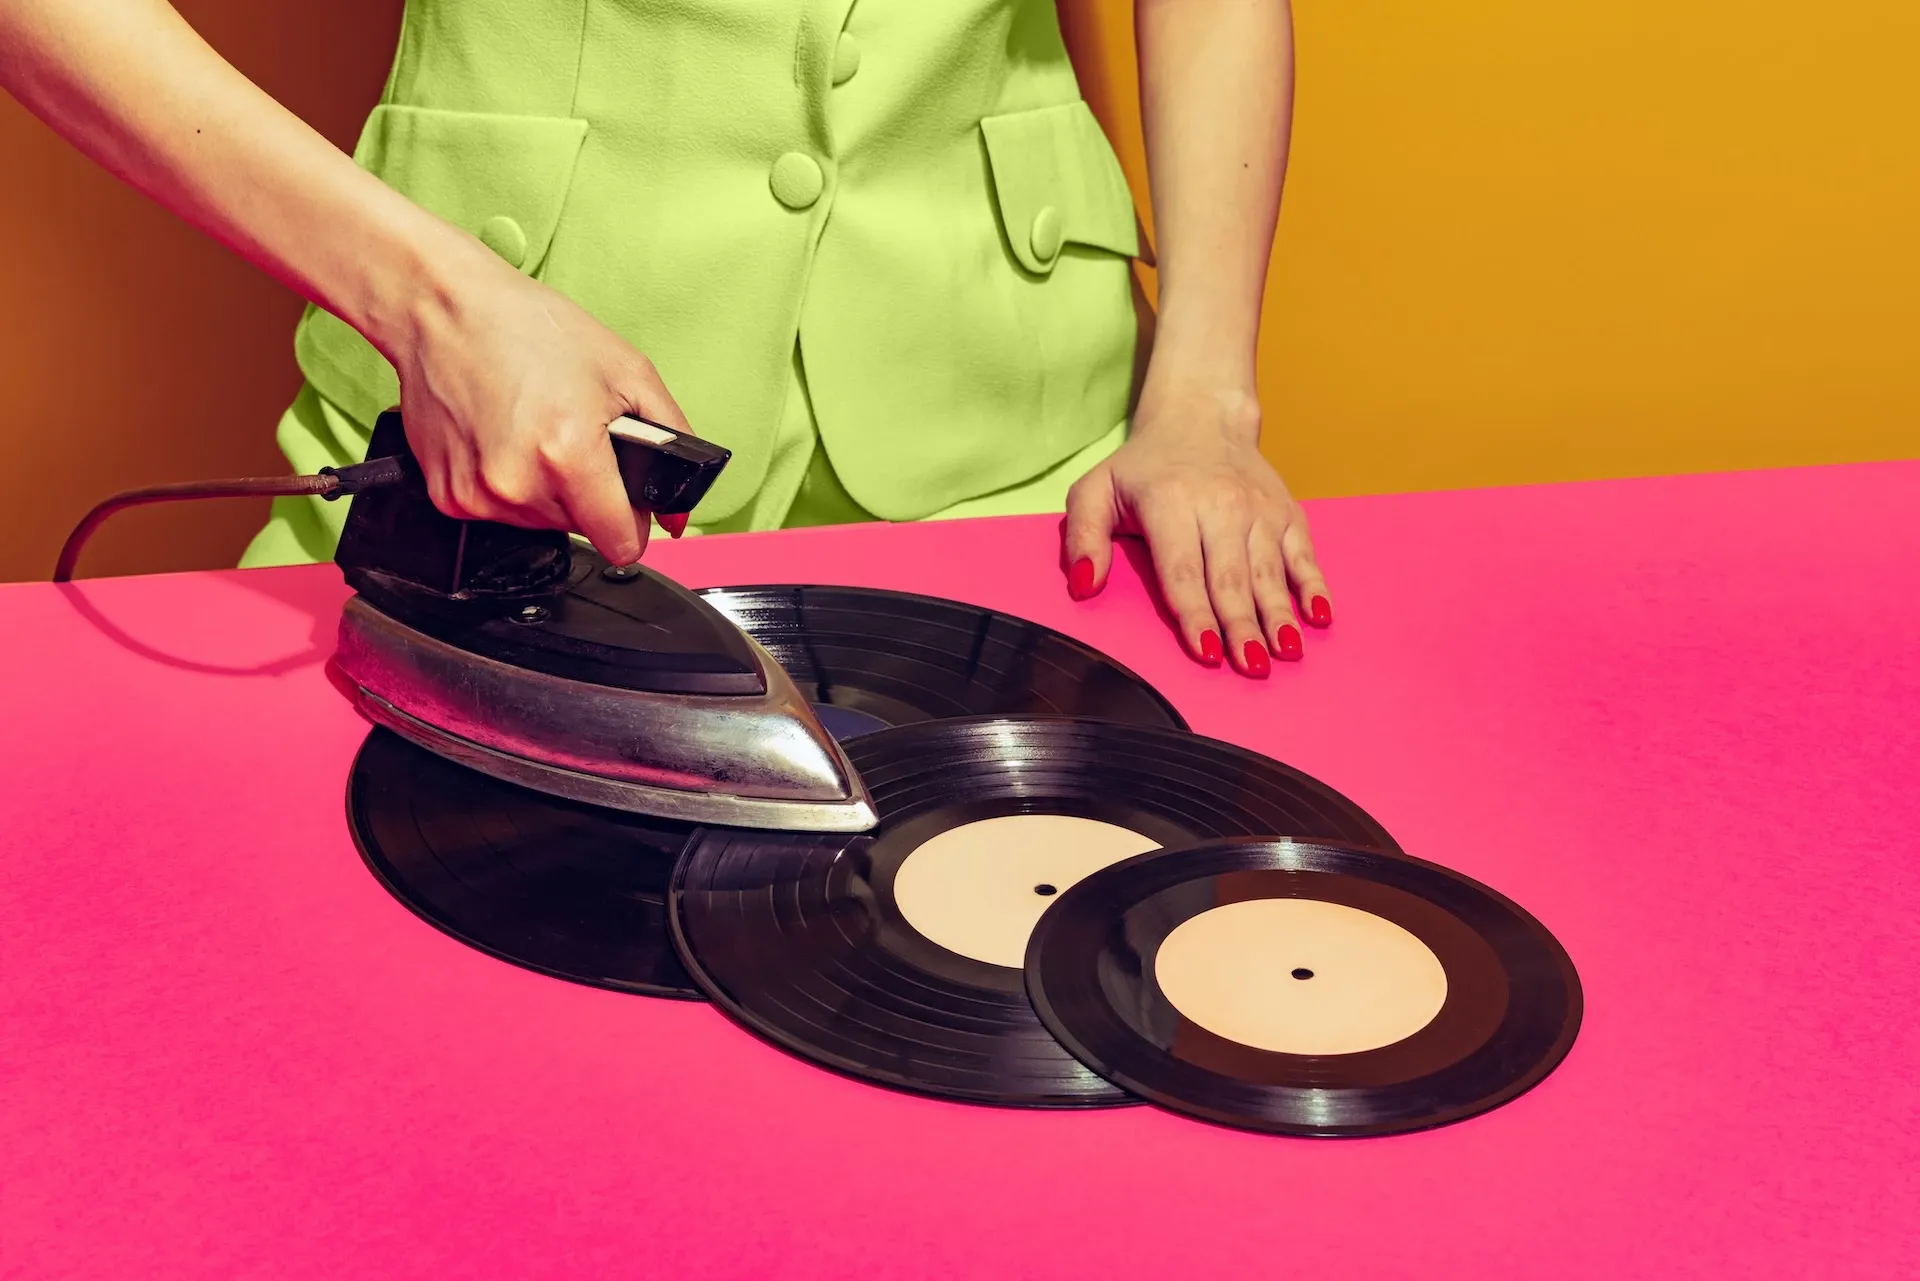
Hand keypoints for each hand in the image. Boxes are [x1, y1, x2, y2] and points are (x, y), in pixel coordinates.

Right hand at [383, 236, 691, 564]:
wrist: (443, 307)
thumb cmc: (528, 328)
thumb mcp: (628, 371)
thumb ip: (672, 442)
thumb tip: (678, 511)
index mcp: (569, 456)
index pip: (621, 544)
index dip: (632, 522)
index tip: (626, 504)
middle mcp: (519, 485)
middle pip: (580, 527)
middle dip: (586, 492)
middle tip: (569, 434)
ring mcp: (478, 495)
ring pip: (539, 521)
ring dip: (545, 488)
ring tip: (533, 429)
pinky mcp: (447, 496)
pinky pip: (497, 510)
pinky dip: (505, 483)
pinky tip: (500, 437)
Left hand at [1063, 382, 1331, 677]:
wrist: (1202, 418)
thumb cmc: (1144, 468)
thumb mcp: (1096, 490)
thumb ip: (1082, 538)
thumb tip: (1083, 586)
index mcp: (1171, 504)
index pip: (1183, 571)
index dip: (1195, 614)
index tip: (1206, 651)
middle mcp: (1221, 506)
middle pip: (1231, 579)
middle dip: (1242, 627)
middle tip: (1250, 668)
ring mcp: (1259, 510)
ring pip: (1270, 573)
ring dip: (1279, 616)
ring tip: (1285, 653)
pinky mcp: (1287, 513)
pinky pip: (1304, 555)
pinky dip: (1314, 586)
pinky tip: (1318, 618)